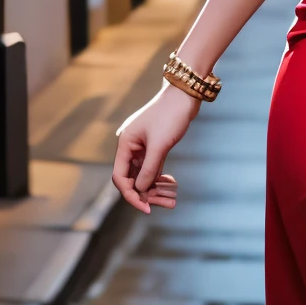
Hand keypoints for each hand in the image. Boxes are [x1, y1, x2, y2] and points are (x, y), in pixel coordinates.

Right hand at [112, 83, 195, 214]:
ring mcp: (142, 147)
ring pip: (144, 175)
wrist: (184, 96)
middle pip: (133, 179)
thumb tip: (140, 190)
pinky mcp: (154, 146)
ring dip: (156, 188)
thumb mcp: (159, 145)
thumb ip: (149, 169)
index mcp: (125, 144)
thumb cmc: (170, 116)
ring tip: (172, 201)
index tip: (145, 208)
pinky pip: (153, 168)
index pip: (120, 177)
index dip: (131, 195)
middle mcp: (130, 147)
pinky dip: (160, 178)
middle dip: (147, 194)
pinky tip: (172, 185)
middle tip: (166, 205)